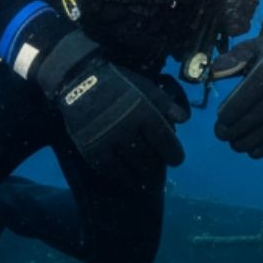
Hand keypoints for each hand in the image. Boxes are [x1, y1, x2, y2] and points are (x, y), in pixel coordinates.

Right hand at [33, 31, 186, 184]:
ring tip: (148, 182)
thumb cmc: (117, 82)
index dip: (174, 154)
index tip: (177, 160)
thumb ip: (164, 103)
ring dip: (142, 177)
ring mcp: (107, 139)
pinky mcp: (91, 148)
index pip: (164, 140)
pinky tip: (129, 180)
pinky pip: (110, 169)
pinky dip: (122, 177)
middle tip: (161, 174)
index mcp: (143, 111)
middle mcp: (127, 127)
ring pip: (131, 166)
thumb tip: (183, 120)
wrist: (79, 80)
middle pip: (148, 157)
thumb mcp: (145, 86)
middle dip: (158, 169)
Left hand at [211, 25, 262, 158]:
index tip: (220, 117)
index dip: (238, 104)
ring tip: (234, 144)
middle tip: (220, 134)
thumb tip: (214, 72)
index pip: (257, 86)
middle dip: (241, 125)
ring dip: (253, 139)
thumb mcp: (249, 48)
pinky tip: (253, 152)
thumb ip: (231, 59)